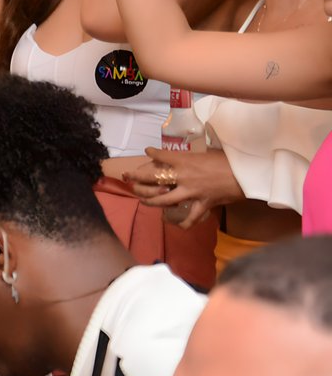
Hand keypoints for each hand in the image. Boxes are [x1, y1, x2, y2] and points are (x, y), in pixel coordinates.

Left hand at [129, 147, 243, 226]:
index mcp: (186, 161)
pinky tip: (176, 224)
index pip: (162, 156)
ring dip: (151, 201)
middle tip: (128, 178)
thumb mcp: (210, 152)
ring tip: (143, 200)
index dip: (152, 153)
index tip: (147, 151)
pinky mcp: (203, 204)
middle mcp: (184, 176)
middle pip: (154, 178)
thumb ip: (196, 156)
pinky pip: (190, 218)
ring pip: (164, 200)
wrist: (247, 174)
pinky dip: (183, 223)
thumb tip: (192, 156)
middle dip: (138, 178)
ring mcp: (192, 192)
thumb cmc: (231, 159)